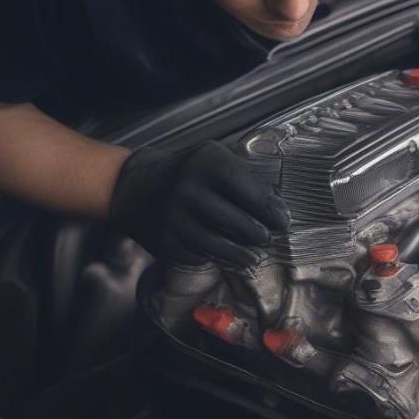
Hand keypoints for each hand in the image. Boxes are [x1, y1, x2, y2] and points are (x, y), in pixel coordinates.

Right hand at [109, 140, 290, 266]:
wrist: (135, 186)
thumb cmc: (187, 173)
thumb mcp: (214, 161)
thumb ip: (246, 178)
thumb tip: (278, 205)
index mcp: (205, 164)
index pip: (247, 189)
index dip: (268, 209)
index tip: (282, 221)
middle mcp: (188, 189)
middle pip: (238, 223)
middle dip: (258, 235)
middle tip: (265, 239)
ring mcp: (173, 217)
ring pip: (219, 245)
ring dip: (241, 254)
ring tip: (252, 256)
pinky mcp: (164, 240)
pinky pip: (198, 255)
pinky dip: (212, 257)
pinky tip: (218, 253)